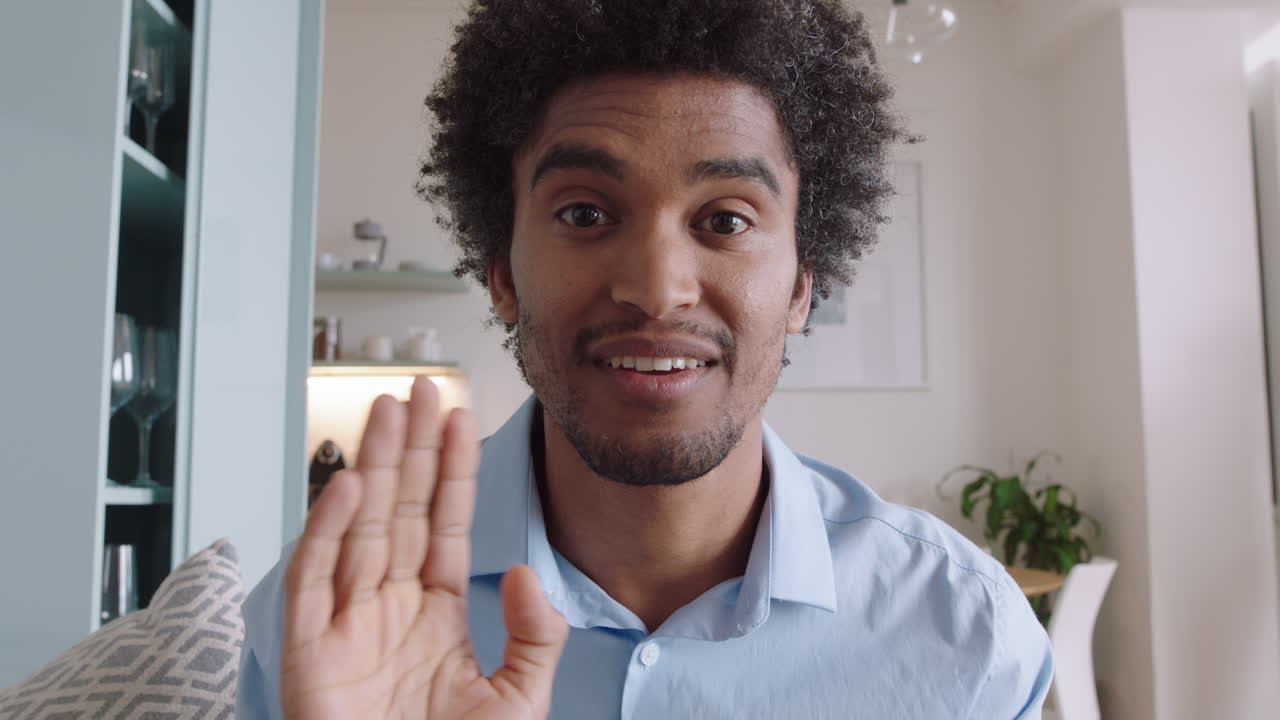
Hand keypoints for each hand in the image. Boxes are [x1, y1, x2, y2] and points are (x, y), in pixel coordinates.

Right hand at [280, 377, 568, 718]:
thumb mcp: (517, 702)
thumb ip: (532, 637)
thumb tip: (526, 573)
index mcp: (433, 616)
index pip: (442, 525)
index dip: (450, 472)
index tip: (459, 418)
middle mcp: (387, 610)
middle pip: (398, 511)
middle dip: (409, 449)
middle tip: (419, 388)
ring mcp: (346, 626)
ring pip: (358, 528)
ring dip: (373, 467)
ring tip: (389, 410)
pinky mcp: (308, 653)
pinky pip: (315, 581)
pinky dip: (328, 532)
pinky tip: (352, 485)